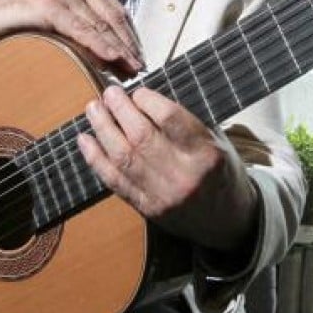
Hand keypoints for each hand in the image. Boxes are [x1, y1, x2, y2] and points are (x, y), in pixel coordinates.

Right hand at [0, 0, 143, 76]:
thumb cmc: (24, 27)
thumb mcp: (63, 29)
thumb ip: (87, 35)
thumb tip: (118, 60)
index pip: (117, 12)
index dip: (131, 37)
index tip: (141, 59)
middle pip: (112, 18)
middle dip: (129, 45)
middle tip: (141, 69)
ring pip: (99, 24)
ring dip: (119, 48)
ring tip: (131, 69)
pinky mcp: (50, 5)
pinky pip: (80, 28)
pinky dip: (98, 44)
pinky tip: (112, 58)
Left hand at [77, 85, 258, 251]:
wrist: (227, 221)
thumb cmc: (222, 174)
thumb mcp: (218, 142)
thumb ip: (186, 122)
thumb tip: (146, 98)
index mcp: (206, 154)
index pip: (169, 119)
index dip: (147, 100)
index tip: (138, 91)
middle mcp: (183, 175)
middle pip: (141, 136)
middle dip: (120, 110)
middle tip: (109, 93)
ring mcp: (162, 195)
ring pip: (124, 157)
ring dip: (103, 129)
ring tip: (93, 109)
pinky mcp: (147, 208)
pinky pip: (115, 181)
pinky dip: (96, 159)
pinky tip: (85, 140)